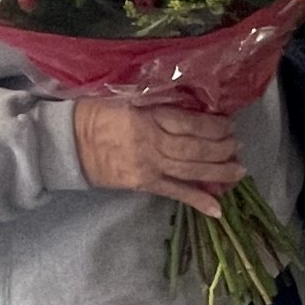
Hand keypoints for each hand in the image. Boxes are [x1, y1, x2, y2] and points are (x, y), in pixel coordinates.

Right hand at [73, 102, 244, 217]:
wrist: (65, 142)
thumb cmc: (96, 113)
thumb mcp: (127, 96)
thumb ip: (158, 100)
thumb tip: (192, 105)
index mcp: (147, 115)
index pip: (190, 122)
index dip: (214, 126)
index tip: (229, 125)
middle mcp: (151, 141)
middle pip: (195, 147)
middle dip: (222, 148)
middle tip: (238, 146)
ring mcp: (147, 165)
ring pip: (191, 169)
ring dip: (219, 172)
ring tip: (238, 171)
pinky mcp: (142, 184)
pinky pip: (174, 192)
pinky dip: (197, 200)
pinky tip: (218, 208)